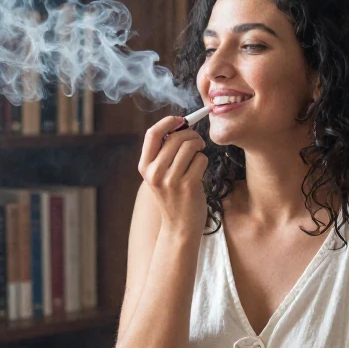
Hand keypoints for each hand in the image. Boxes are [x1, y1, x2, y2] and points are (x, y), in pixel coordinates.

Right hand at [138, 115, 208, 235]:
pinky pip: (201, 159)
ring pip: (190, 146)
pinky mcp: (188, 185)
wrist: (180, 227)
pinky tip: (200, 171)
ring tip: (199, 154)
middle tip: (197, 141)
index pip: (152, 134)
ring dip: (199, 146)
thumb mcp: (160, 175)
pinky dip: (204, 161)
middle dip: (191, 134)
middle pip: (175, 137)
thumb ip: (164, 153)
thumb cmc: (173, 196)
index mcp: (144, 167)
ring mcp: (171, 180)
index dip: (168, 122)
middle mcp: (154, 173)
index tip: (180, 120)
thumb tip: (180, 125)